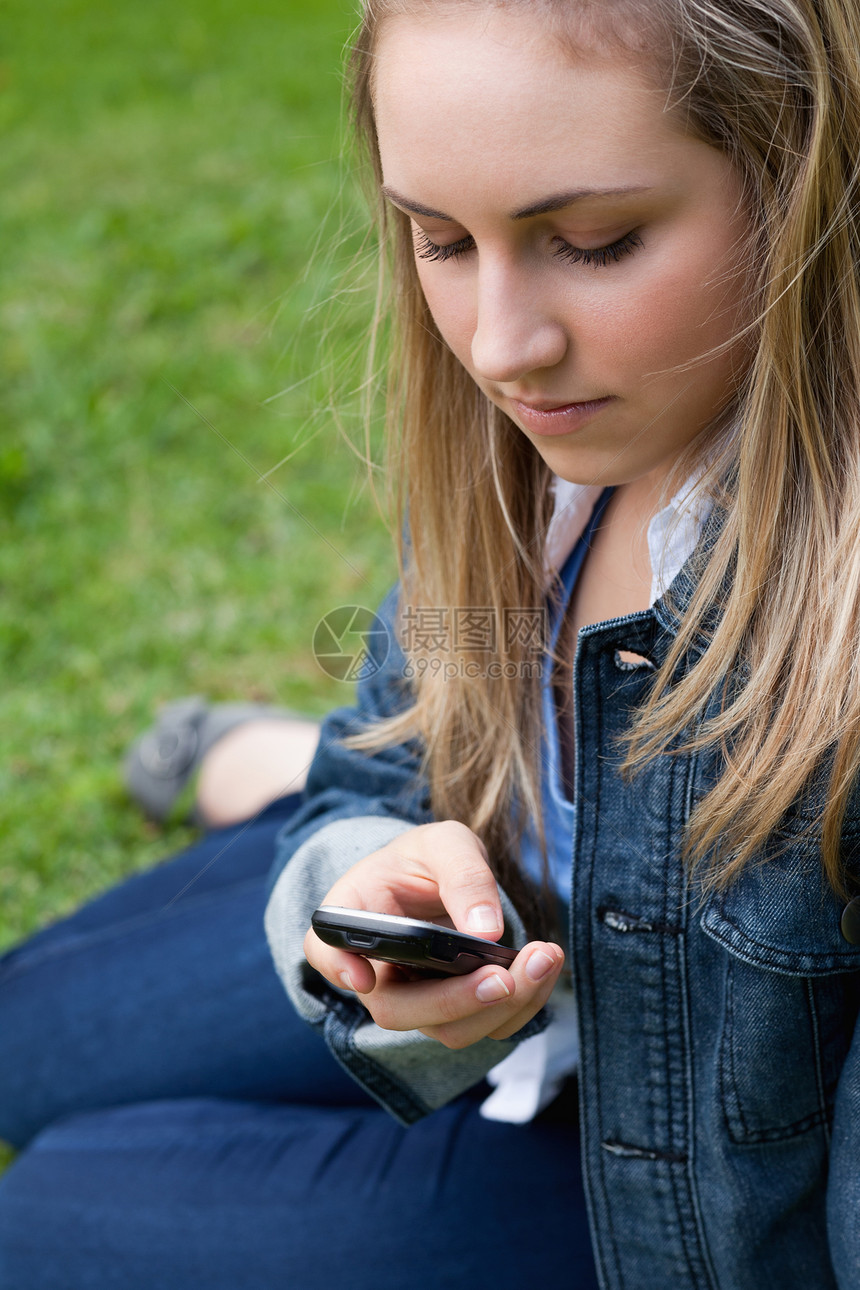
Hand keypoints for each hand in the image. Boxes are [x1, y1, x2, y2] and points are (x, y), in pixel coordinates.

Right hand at [303, 820, 564, 1047]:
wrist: (443, 880)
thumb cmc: (429, 859)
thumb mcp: (445, 844)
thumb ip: (463, 875)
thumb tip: (484, 931)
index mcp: (353, 920)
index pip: (324, 951)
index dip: (339, 967)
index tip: (364, 976)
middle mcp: (374, 973)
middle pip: (398, 1011)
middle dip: (457, 1000)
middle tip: (505, 974)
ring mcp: (413, 1000)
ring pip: (448, 1030)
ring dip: (503, 1005)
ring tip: (544, 957)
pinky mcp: (453, 1013)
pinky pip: (485, 1026)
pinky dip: (522, 1005)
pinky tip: (544, 967)